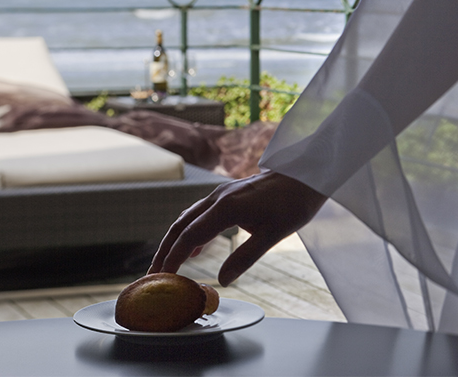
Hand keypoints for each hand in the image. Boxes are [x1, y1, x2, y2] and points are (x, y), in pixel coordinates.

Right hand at [148, 170, 327, 285]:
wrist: (304, 176)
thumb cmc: (293, 204)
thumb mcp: (272, 235)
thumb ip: (245, 257)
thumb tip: (221, 281)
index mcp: (226, 208)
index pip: (189, 236)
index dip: (173, 258)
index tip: (162, 277)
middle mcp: (216, 199)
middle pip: (180, 226)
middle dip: (164, 251)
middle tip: (153, 274)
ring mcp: (219, 196)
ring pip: (186, 219)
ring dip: (173, 242)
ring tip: (165, 264)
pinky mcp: (225, 197)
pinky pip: (198, 215)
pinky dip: (189, 233)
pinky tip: (192, 249)